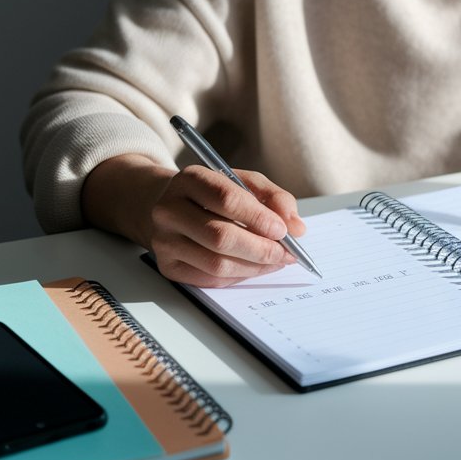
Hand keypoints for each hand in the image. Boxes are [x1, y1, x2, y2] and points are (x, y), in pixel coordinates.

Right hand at [83, 155, 305, 286]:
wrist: (170, 206)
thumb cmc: (214, 193)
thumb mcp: (244, 182)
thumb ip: (274, 198)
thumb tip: (296, 228)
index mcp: (189, 180)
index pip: (226, 200)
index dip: (259, 218)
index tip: (283, 230)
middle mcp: (169, 210)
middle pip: (220, 237)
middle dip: (261, 249)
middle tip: (286, 253)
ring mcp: (164, 241)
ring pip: (217, 264)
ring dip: (254, 267)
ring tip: (276, 261)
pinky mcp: (168, 267)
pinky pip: (210, 279)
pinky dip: (239, 277)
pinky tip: (254, 268)